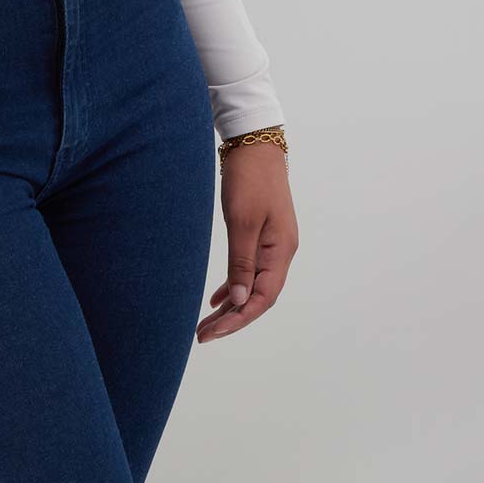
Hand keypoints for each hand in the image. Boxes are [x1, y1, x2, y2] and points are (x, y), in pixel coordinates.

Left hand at [197, 144, 298, 342]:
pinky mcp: (260, 235)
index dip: (239, 318)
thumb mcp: (242, 221)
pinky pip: (248, 270)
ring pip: (251, 285)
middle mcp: (280, 252)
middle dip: (232, 319)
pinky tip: (217, 299)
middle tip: (203, 336)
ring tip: (206, 325)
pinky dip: (232, 286)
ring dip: (230, 306)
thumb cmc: (249, 179)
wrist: (254, 146)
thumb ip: (241, 261)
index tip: (214, 332)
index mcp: (280, 251)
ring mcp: (271, 244)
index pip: (262, 297)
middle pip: (257, 296)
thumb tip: (238, 299)